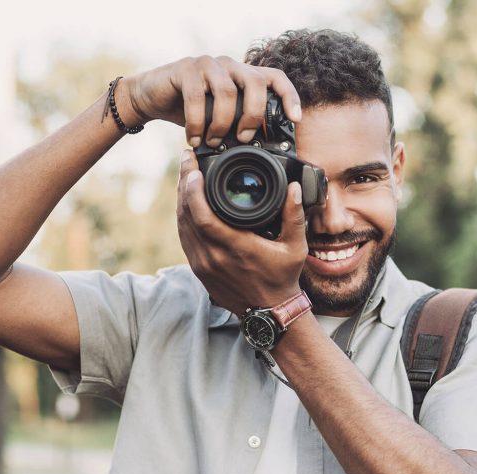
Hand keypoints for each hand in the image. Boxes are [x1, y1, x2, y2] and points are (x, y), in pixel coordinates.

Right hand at [125, 56, 301, 147]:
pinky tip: (194, 139)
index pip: (276, 78)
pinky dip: (197, 122)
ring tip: (214, 142)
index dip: (289, 97)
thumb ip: (240, 124)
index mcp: (244, 75)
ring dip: (222, 123)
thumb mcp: (222, 118)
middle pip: (255, 83)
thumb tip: (262, 150)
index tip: (295, 120)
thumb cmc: (192, 110)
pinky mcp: (186, 69)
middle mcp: (230, 65)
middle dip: (254, 114)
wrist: (153, 97)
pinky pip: (196, 96)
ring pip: (226, 91)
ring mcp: (209, 64)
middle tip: (245, 138)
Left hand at [176, 149, 307, 313]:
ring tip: (185, 174)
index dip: (193, 190)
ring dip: (181, 198)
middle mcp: (213, 256)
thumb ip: (294, 216)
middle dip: (183, 184)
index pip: (203, 216)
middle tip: (186, 159)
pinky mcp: (198, 269)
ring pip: (182, 225)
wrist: (268, 311)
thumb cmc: (282, 278)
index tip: (193, 168)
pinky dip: (183, 216)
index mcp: (236, 248)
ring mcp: (202, 264)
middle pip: (186, 215)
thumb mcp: (295, 247)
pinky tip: (187, 201)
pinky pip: (184, 237)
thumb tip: (294, 188)